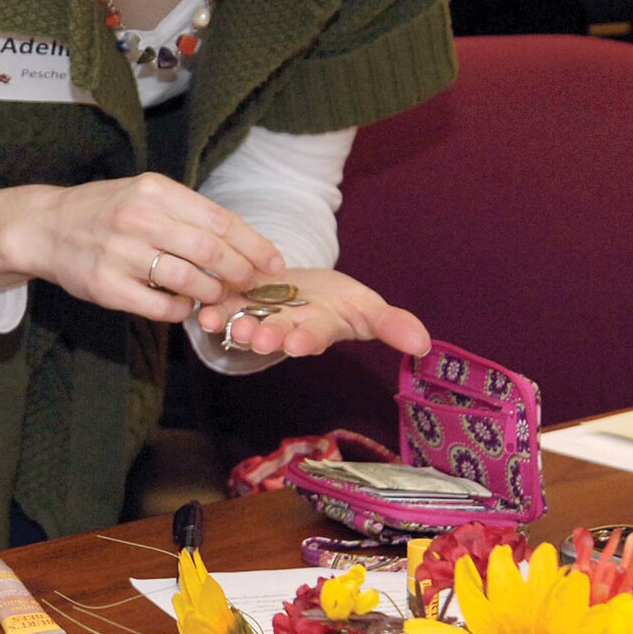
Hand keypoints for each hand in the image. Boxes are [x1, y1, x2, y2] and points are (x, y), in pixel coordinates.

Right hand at [0, 174, 284, 323]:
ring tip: (216, 295)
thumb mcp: (143, 194)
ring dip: (213, 294)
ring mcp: (120, 254)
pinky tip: (183, 306)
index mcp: (153, 191)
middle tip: (250, 284)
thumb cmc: (103, 210)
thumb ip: (187, 213)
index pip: (219, 220)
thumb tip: (242, 243)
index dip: (253, 245)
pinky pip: (161, 307)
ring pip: (190, 281)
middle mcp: (137, 219)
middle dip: (240, 273)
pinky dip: (182, 311)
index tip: (274, 263)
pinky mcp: (107, 287)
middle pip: (210, 252)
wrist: (44, 227)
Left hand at [197, 267, 430, 357]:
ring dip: (234, 325)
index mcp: (317, 328)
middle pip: (274, 332)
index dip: (306, 340)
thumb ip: (391, 324)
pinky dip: (212, 311)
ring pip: (244, 324)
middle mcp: (284, 328)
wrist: (301, 287)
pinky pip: (220, 310)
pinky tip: (205, 312)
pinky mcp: (233, 304)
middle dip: (266, 335)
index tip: (300, 343)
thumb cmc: (337, 301)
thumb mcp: (367, 308)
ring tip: (231, 325)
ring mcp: (256, 318)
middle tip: (257, 336)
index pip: (313, 336)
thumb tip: (426, 345)